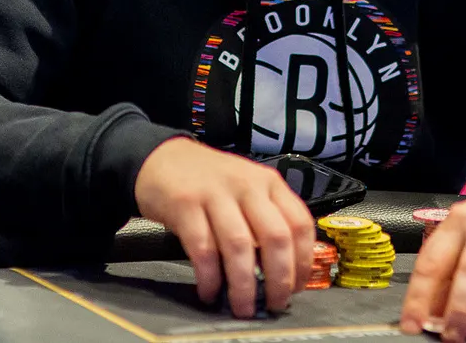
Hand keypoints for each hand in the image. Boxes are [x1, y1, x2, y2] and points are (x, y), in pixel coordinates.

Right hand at [134, 138, 316, 317]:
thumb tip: (282, 271)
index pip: (300, 224)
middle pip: (275, 237)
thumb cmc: (210, 181)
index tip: (297, 287)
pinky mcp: (185, 205)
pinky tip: (210, 291)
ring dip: (244, 285)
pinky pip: (203, 249)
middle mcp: (246, 186)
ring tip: (243, 307)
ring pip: (240, 246)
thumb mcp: (247, 188)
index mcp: (268, 183)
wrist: (163, 158)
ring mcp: (215, 194)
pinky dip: (210, 277)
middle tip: (274, 303)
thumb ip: (266, 220)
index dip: (302, 261)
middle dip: (279, 279)